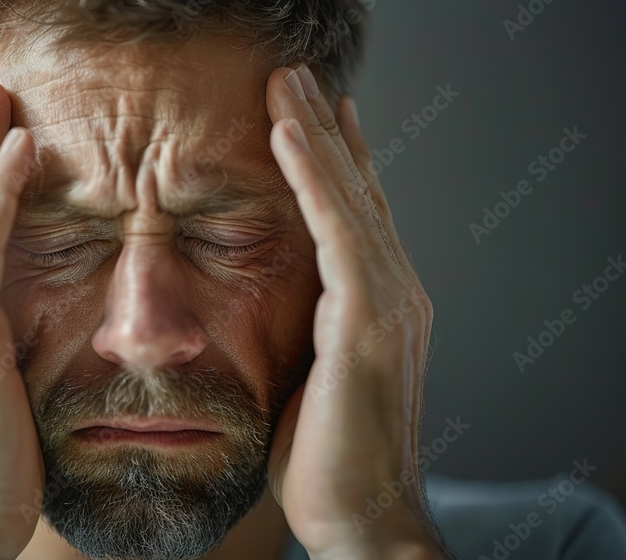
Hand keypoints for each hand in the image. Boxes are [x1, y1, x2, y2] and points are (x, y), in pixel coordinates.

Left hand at [263, 65, 446, 558]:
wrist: (359, 517)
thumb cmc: (326, 455)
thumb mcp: (309, 374)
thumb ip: (305, 327)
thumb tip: (270, 305)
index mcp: (376, 305)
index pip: (354, 217)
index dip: (333, 163)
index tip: (305, 118)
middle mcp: (394, 294)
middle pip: (357, 194)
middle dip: (324, 132)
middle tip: (294, 79)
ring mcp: (390, 305)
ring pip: (350, 200)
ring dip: (316, 137)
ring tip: (287, 86)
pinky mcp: (370, 323)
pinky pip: (340, 234)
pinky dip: (316, 182)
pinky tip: (289, 138)